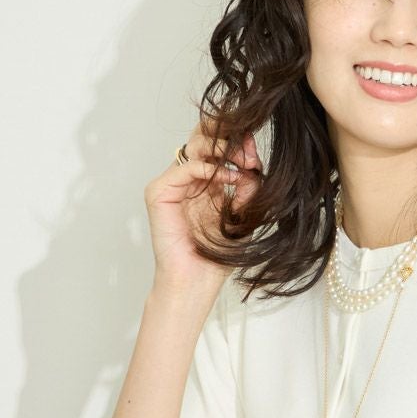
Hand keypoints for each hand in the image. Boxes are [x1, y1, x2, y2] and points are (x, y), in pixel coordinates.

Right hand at [143, 121, 262, 291]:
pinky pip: (185, 168)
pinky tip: (229, 178)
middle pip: (203, 137)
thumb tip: (253, 168)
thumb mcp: (243, 216)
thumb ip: (248, 190)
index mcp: (206, 182)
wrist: (196, 280)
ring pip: (194, 146)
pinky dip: (209, 168)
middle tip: (250, 152)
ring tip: (244, 164)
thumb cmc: (217, 255)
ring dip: (223, 150)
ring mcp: (172, 184)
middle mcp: (187, 179)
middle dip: (229, 138)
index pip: (218, 147)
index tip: (257, 155)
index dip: (238, 143)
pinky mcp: (159, 192)